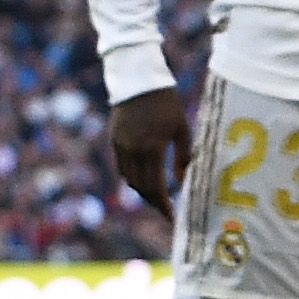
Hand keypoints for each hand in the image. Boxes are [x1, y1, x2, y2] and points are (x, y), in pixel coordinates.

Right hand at [108, 90, 188, 211]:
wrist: (138, 80)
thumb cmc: (167, 103)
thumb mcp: (182, 128)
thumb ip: (184, 156)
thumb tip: (183, 181)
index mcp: (152, 149)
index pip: (156, 187)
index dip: (163, 206)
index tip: (172, 217)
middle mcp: (133, 151)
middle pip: (141, 188)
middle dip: (154, 202)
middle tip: (167, 210)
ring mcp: (120, 146)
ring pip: (129, 179)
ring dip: (142, 191)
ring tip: (157, 197)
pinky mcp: (114, 140)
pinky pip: (122, 167)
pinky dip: (132, 177)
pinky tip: (144, 179)